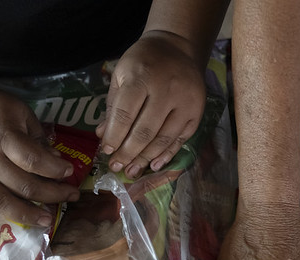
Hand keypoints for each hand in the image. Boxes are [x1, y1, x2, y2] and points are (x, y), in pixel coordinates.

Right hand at [0, 87, 79, 234]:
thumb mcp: (21, 113)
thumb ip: (39, 140)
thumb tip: (57, 164)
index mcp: (2, 135)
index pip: (32, 160)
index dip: (54, 170)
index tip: (69, 172)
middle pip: (21, 184)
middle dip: (51, 194)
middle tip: (71, 197)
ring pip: (0, 200)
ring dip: (26, 214)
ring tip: (47, 221)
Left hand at [96, 30, 206, 178]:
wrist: (177, 48)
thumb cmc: (143, 62)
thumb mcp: (121, 75)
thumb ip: (113, 106)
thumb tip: (103, 136)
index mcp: (141, 76)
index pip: (124, 115)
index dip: (114, 137)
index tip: (106, 151)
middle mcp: (167, 89)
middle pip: (145, 131)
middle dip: (128, 153)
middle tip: (116, 167)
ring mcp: (185, 102)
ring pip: (163, 139)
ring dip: (145, 159)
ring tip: (131, 172)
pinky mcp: (196, 112)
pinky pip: (180, 139)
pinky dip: (166, 155)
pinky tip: (153, 165)